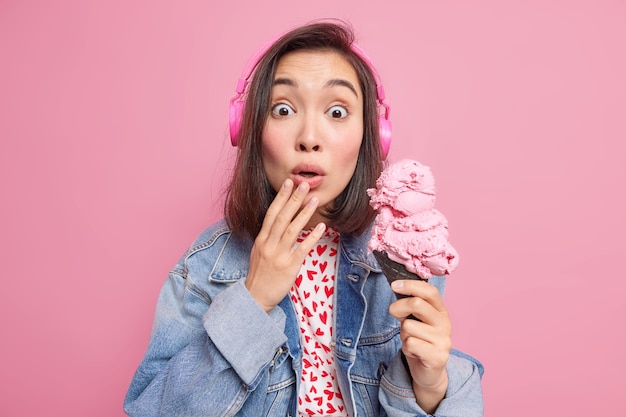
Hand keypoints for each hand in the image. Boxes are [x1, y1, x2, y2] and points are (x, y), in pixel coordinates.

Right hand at [245, 179, 325, 312]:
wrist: (255, 298)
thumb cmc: (259, 275)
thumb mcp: (258, 252)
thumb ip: (268, 238)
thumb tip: (278, 224)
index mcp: (262, 239)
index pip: (272, 213)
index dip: (281, 197)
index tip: (289, 183)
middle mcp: (269, 244)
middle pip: (282, 217)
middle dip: (293, 199)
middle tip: (304, 184)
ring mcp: (279, 255)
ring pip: (292, 230)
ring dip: (304, 213)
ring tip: (314, 200)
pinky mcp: (289, 267)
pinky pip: (302, 248)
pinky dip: (312, 236)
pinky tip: (321, 226)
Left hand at [389, 279, 450, 412]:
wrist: (429, 372)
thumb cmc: (420, 341)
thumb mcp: (416, 320)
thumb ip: (410, 306)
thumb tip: (397, 287)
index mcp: (441, 311)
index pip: (429, 291)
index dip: (411, 285)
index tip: (394, 285)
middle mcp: (445, 323)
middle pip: (416, 304)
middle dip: (398, 307)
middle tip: (395, 314)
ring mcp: (443, 340)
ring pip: (409, 326)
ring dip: (403, 334)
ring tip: (411, 340)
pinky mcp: (438, 357)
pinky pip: (410, 344)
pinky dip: (406, 348)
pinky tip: (414, 352)